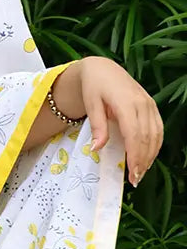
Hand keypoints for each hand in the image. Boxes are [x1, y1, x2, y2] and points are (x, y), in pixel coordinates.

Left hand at [79, 55, 163, 187]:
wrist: (103, 70)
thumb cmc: (94, 87)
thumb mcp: (91, 105)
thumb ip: (97, 126)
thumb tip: (97, 148)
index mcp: (126, 102)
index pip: (134, 134)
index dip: (135, 155)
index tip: (132, 173)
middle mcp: (142, 103)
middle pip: (147, 137)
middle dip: (143, 160)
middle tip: (135, 179)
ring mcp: (150, 104)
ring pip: (156, 134)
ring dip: (151, 155)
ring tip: (141, 172)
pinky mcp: (152, 106)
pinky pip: (158, 128)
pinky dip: (155, 145)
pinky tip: (148, 157)